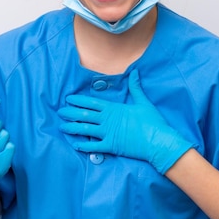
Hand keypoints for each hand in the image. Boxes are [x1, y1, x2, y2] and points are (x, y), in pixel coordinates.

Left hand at [58, 70, 192, 173]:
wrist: (158, 141)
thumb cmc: (152, 122)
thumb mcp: (143, 102)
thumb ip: (136, 88)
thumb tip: (135, 72)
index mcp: (114, 108)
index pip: (92, 103)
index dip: (79, 101)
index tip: (68, 99)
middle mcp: (108, 120)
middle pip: (85, 115)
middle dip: (71, 113)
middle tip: (60, 112)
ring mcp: (108, 133)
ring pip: (85, 130)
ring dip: (72, 128)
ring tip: (62, 126)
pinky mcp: (111, 146)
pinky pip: (93, 146)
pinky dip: (83, 145)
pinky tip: (74, 144)